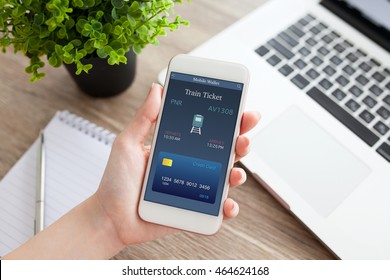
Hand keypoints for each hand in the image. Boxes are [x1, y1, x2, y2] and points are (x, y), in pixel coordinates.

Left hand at [95, 83, 259, 245]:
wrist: (110, 217)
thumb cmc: (117, 182)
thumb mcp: (128, 143)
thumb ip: (145, 117)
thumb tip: (157, 89)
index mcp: (179, 148)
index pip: (208, 130)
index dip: (227, 119)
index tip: (239, 108)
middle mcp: (191, 166)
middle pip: (224, 152)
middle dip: (241, 140)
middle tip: (244, 134)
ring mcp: (195, 189)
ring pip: (226, 179)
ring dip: (238, 174)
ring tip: (235, 172)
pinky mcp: (194, 210)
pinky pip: (217, 211)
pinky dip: (228, 208)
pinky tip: (227, 204)